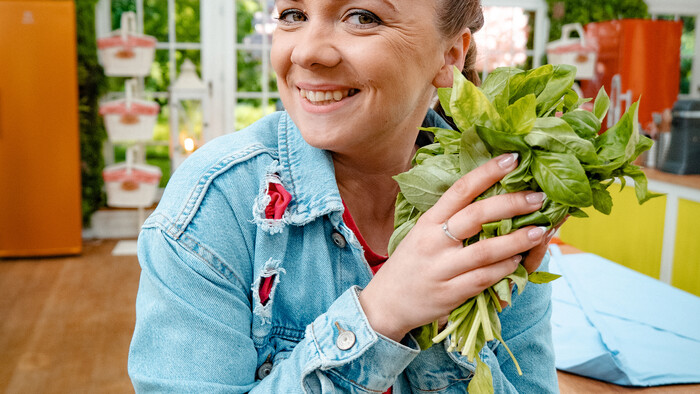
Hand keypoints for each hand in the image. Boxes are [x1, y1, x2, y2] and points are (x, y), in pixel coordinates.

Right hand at [359, 153, 548, 341]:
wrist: (387, 303)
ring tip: (540, 230)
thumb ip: (448, 217)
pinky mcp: (449, 293)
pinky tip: (518, 261)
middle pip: (476, 215)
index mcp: (428, 222)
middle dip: (511, 204)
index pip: (460, 190)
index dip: (487, 172)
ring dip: (516, 240)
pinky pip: (483, 278)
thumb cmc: (410, 264)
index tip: (512, 159)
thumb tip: (486, 192)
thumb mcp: (421, 234)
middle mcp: (433, 242)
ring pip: (485, 250)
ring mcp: (441, 269)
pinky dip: (504, 269)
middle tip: (538, 197)